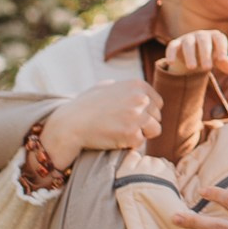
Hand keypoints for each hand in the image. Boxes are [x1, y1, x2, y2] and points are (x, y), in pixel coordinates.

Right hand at [38, 75, 156, 169]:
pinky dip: (130, 144)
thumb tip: (138, 91)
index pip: (157, 103)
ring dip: (140, 134)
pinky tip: (114, 137)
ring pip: (154, 130)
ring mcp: (137, 116)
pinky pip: (141, 143)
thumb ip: (124, 87)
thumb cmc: (85, 106)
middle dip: (143, 124)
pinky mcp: (131, 133)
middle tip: (121, 125)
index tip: (127, 116)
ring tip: (119, 131)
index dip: (145, 113)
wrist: (70, 123)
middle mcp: (140, 98)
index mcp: (137, 85)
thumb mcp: (105, 87)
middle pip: (157, 117)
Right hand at [159, 29, 227, 81]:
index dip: (222, 48)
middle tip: (207, 68)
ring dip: (190, 55)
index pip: (219, 39)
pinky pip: (172, 46)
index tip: (222, 60)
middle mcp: (201, 35)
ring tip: (192, 68)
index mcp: (214, 36)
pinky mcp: (176, 44)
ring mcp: (188, 38)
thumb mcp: (218, 60)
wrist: (193, 56)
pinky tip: (171, 62)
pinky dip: (171, 53)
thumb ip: (226, 64)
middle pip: (203, 41)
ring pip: (188, 44)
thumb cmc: (210, 56)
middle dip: (205, 54)